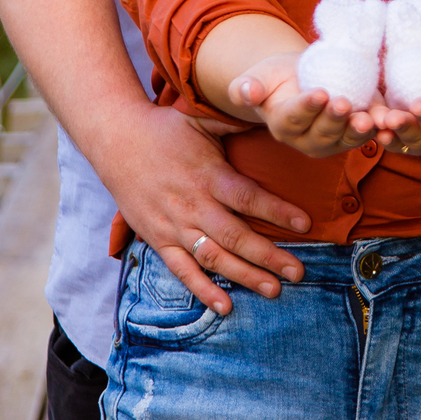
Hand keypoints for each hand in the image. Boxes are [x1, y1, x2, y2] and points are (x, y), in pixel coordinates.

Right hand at [102, 104, 314, 315]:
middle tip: (299, 272)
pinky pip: (182, 270)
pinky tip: (225, 306)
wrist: (115, 141)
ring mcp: (174, 225)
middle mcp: (193, 204)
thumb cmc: (164, 129)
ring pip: (213, 257)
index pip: (247, 197)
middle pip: (236, 235)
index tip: (305, 224)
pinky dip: (202, 289)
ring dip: (244, 276)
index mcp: (208, 175)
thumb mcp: (200, 119)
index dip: (276, 211)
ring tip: (274, 290)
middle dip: (269, 256)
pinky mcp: (158, 239)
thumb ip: (235, 122)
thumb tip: (269, 113)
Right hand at [230, 53, 379, 157]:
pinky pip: (371, 133)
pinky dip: (382, 128)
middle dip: (335, 120)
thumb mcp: (257, 76)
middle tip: (345, 103)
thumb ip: (246, 87)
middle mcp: (309, 140)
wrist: (301, 76)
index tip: (320, 93)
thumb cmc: (276, 77)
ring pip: (348, 138)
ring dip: (360, 130)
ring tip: (370, 119)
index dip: (307, 107)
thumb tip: (245, 93)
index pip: (295, 118)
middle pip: (323, 132)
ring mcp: (336, 140)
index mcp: (284, 125)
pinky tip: (391, 122)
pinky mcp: (357, 132)